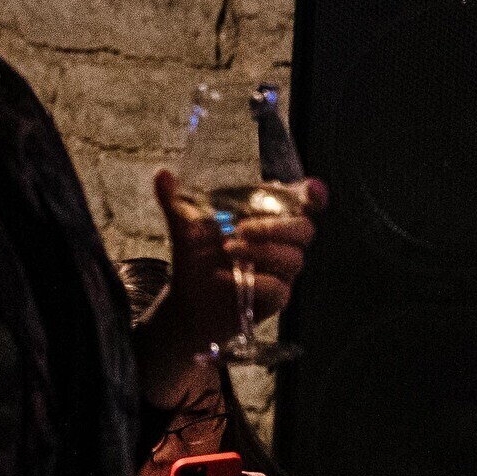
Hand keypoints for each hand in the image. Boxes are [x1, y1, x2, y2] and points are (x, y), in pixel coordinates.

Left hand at [154, 170, 327, 347]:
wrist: (186, 301)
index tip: (310, 190)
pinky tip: (225, 277)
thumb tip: (162, 174)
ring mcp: (282, 272)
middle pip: (304, 230)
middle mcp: (283, 243)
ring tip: (227, 250)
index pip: (304, 203)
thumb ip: (176, 201)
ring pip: (293, 259)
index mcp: (270, 219)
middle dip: (276, 227)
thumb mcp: (185, 228)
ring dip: (262, 252)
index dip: (314, 195)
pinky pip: (278, 288)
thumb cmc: (196, 259)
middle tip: (242, 229)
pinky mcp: (276, 299)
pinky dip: (255, 282)